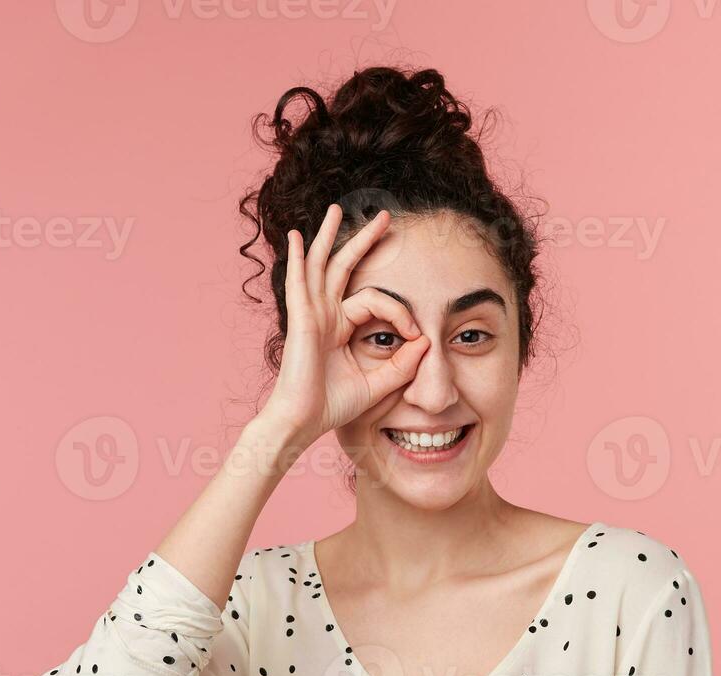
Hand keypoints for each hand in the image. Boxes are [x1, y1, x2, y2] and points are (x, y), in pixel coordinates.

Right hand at [257, 203, 429, 443]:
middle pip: (344, 267)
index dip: (400, 312)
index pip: (375, 301)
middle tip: (384, 216)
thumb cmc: (332, 407)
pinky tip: (295, 238)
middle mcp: (325, 315)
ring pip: (322, 265)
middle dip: (364, 240)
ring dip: (329, 236)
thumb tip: (425, 340)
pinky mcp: (301, 320)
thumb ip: (402, 364)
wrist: (303, 422)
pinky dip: (297, 259)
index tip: (416, 334)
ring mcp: (311, 314)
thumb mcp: (379, 384)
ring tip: (336, 209)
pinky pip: (299, 283)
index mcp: (340, 327)